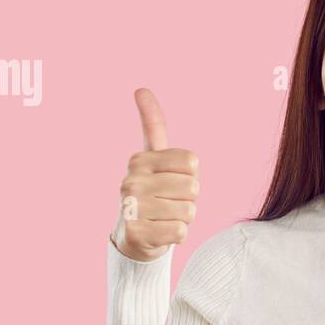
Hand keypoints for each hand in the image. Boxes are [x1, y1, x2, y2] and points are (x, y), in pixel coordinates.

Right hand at [111, 88, 199, 261]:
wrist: (133, 236)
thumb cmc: (152, 193)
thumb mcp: (154, 158)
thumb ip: (152, 125)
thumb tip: (141, 88)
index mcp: (140, 159)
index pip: (192, 162)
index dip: (190, 175)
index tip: (172, 180)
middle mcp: (131, 180)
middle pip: (193, 187)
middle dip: (188, 199)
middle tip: (168, 203)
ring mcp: (131, 207)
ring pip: (189, 211)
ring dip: (183, 218)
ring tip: (164, 218)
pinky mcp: (136, 233)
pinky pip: (180, 232)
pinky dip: (176, 235)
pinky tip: (160, 233)